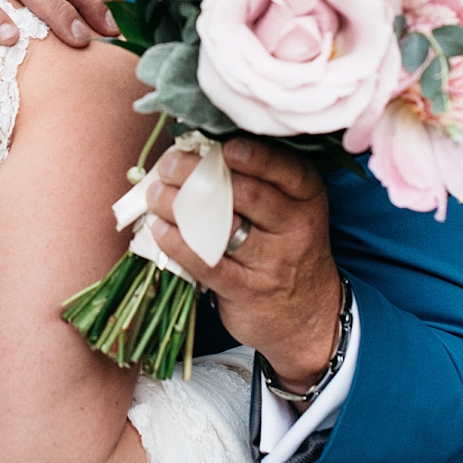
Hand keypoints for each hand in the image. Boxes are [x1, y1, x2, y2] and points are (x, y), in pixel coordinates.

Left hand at [144, 137, 341, 392]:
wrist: (307, 315)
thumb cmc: (285, 247)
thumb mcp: (290, 211)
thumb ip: (257, 180)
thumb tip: (198, 149)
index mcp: (307, 197)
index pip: (286, 169)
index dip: (254, 155)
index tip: (222, 147)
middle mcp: (295, 227)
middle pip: (246, 194)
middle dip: (200, 174)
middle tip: (169, 166)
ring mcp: (272, 261)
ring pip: (221, 226)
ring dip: (179, 206)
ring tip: (155, 195)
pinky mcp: (247, 290)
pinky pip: (206, 262)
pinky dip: (177, 243)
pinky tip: (158, 229)